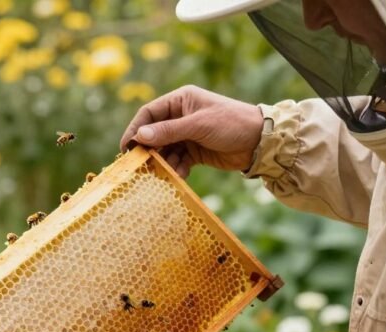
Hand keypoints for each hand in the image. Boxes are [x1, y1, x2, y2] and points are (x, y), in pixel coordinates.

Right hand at [120, 85, 263, 176]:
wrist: (259, 141)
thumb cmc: (231, 124)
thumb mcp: (198, 125)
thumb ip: (169, 131)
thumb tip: (140, 136)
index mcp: (181, 100)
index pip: (149, 113)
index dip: (135, 129)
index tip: (126, 148)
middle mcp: (181, 116)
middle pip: (155, 134)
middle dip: (149, 150)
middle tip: (140, 166)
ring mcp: (187, 134)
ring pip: (165, 150)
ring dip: (163, 163)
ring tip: (164, 173)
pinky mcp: (194, 151)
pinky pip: (177, 161)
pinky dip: (176, 169)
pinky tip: (180, 175)